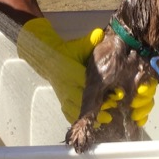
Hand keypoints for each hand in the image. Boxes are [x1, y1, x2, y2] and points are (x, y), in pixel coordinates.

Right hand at [16, 17, 155, 124]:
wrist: (47, 57)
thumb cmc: (67, 51)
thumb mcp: (78, 45)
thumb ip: (89, 41)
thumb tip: (100, 34)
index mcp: (70, 71)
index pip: (84, 83)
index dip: (97, 91)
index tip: (111, 96)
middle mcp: (66, 84)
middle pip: (80, 100)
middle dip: (95, 109)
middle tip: (110, 115)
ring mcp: (62, 93)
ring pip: (74, 108)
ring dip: (88, 117)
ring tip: (102, 122)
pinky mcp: (61, 98)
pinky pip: (68, 111)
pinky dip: (78, 118)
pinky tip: (88, 124)